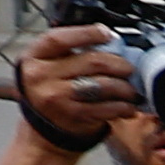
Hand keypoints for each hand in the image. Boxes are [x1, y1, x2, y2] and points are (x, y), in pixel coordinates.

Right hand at [8, 21, 134, 151]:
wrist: (44, 131)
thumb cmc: (52, 90)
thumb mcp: (48, 65)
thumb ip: (69, 51)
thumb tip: (109, 40)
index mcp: (34, 57)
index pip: (59, 39)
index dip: (86, 33)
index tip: (107, 33)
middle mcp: (41, 76)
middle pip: (91, 61)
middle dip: (118, 64)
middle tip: (128, 68)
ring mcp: (56, 97)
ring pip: (103, 84)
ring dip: (125, 87)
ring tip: (131, 89)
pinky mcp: (73, 115)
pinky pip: (107, 107)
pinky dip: (124, 106)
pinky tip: (128, 106)